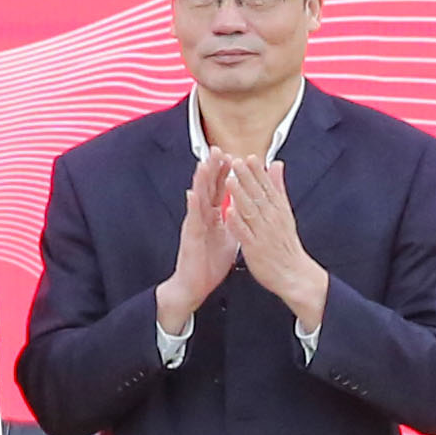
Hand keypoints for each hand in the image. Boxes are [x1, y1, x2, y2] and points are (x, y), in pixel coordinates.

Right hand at [156, 152, 240, 332]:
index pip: (219, 190)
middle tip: (217, 149)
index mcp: (213, 216)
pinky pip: (193, 219)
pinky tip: (193, 193)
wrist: (194, 286)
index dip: (225, 173)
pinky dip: (193, 205)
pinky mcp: (191, 237)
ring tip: (204, 163)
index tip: (231, 155)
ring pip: (198, 198)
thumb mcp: (228, 238)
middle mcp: (202, 217)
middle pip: (208, 188)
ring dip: (201, 181)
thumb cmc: (209, 263)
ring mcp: (195, 225)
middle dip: (212, 168)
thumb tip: (244, 209)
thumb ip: (234, 221)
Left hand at [227, 152, 328, 331]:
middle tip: (236, 161)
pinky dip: (238, 221)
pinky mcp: (255, 248)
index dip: (258, 171)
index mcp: (278, 209)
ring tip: (230, 180)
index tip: (249, 157)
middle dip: (247, 177)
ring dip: (240, 195)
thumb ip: (277, 187)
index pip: (267, 186)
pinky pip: (245, 233)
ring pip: (251, 211)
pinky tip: (229, 211)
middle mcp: (271, 218)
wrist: (293, 274)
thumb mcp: (285, 211)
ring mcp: (263, 233)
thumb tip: (276, 164)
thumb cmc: (285, 243)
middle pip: (258, 194)